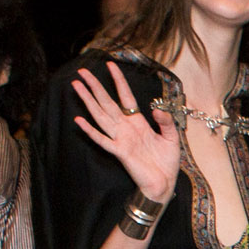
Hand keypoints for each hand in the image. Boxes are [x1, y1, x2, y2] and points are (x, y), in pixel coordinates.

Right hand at [72, 63, 183, 204]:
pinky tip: (79, 120)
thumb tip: (156, 108)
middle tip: (82, 72)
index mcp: (138, 122)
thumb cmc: (167, 161)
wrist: (165, 184)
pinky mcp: (120, 152)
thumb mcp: (171, 137)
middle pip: (107, 102)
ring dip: (88, 101)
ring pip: (100, 116)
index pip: (125, 96)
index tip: (110, 65)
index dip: (118, 81)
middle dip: (95, 87)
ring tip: (76, 86)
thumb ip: (165, 121)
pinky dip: (90, 130)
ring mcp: (121, 139)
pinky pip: (102, 140)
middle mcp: (126, 128)